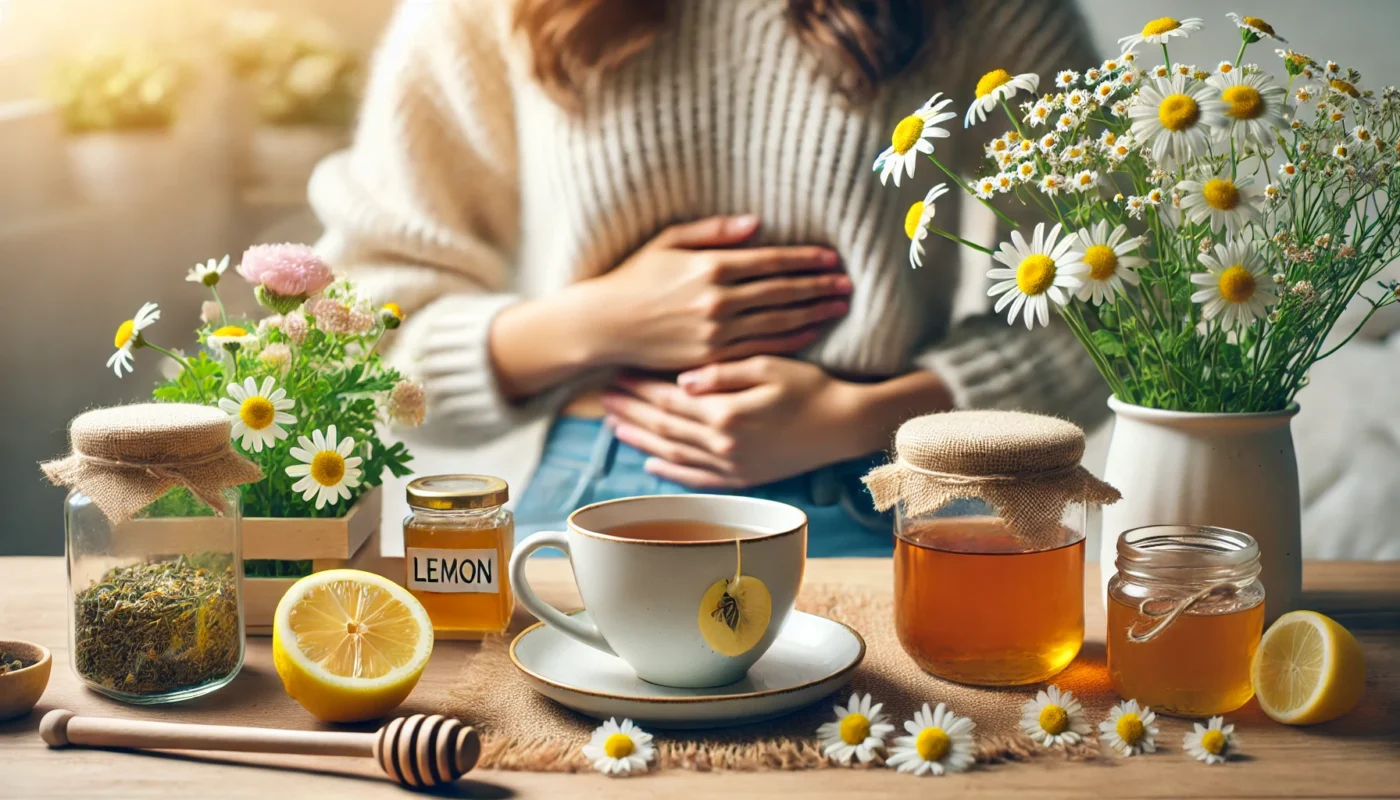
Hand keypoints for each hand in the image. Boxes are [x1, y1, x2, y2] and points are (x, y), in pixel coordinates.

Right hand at [571, 215, 851, 370]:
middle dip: (820, 287)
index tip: (832, 259)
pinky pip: (761, 349)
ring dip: (813, 313)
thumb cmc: (635, 277)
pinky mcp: (711, 357)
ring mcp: (716, 332)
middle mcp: (718, 299)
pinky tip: (811, 333)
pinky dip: (790, 341)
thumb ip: (714, 230)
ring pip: (779, 321)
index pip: (772, 260)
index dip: (807, 259)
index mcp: (711, 266)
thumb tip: (757, 224)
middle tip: (848, 284)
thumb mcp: (668, 240)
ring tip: (838, 307)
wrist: (605, 324)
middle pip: (783, 292)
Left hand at [600, 357, 951, 487]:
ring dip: (641, 439)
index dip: (640, 387)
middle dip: (631, 411)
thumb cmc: (811, 387)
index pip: (668, 399)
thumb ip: (722, 373)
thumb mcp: (769, 366)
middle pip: (663, 427)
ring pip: (673, 453)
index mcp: (725, 413)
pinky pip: (697, 479)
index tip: (617, 373)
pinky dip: (671, 472)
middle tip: (603, 396)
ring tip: (615, 425)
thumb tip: (680, 380)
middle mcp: (722, 444)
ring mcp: (731, 465)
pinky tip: (651, 462)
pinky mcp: (743, 478)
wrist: (845, 425)